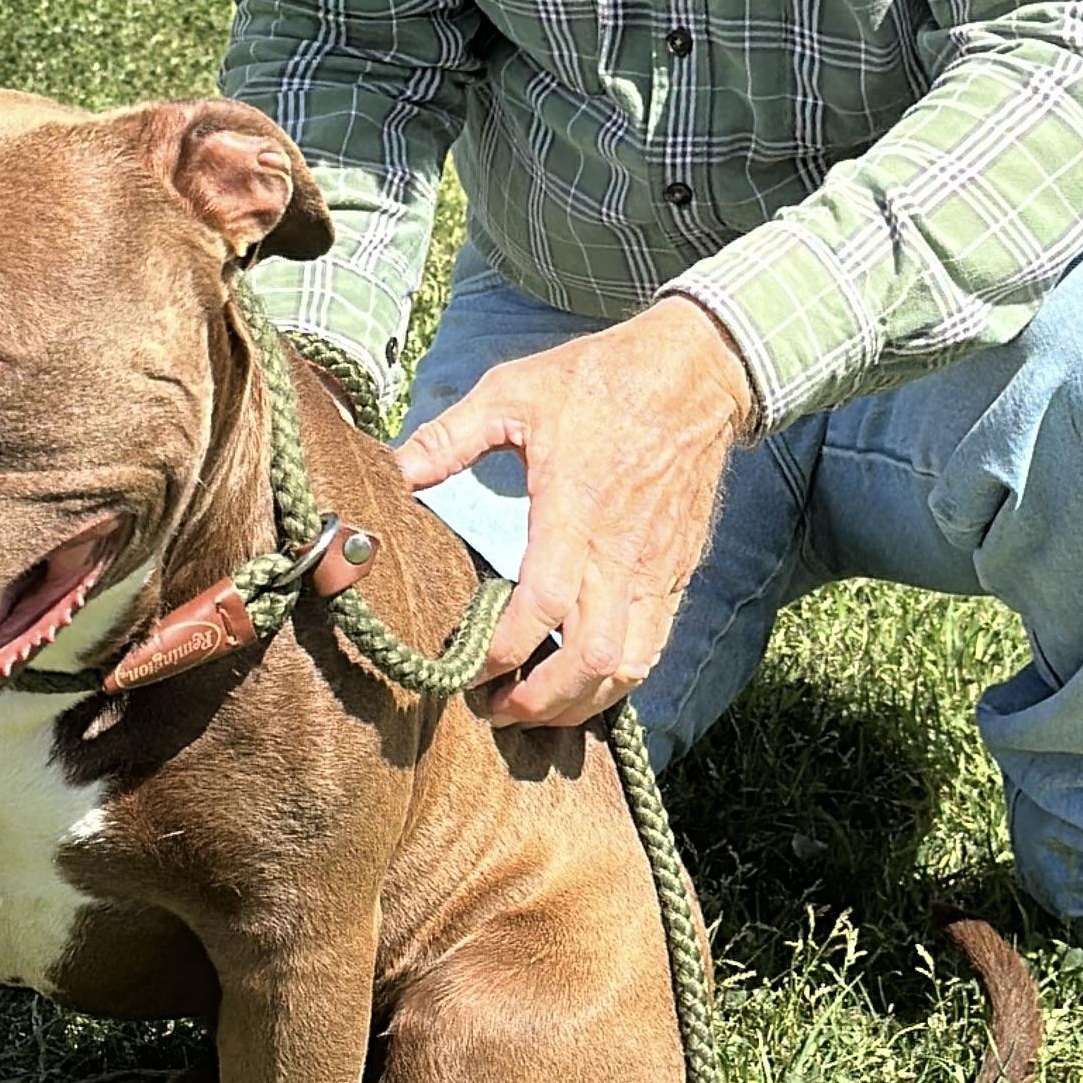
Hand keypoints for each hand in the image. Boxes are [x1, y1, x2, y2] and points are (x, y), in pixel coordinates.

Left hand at [393, 296, 754, 728]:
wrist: (694, 371)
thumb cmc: (598, 378)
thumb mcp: (512, 392)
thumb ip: (448, 438)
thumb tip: (389, 471)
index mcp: (574, 507)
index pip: (542, 605)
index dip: (502, 651)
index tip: (464, 670)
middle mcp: (621, 551)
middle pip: (590, 660)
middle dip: (539, 702)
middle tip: (492, 710)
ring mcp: (656, 568)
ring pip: (627, 668)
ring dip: (580, 704)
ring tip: (533, 709)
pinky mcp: (677, 572)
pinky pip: (653, 647)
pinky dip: (616, 681)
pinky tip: (580, 683)